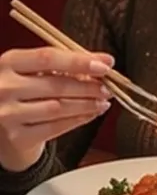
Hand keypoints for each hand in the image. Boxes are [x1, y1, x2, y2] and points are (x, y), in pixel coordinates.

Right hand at [0, 47, 114, 172]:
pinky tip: (91, 114)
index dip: (79, 61)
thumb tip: (103, 62)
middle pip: (55, 85)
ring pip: (58, 108)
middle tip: (108, 87)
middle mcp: (4, 87)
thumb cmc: (23, 89)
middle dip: (88, 86)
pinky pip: (55, 128)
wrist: (1, 124)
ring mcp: (8, 114)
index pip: (48, 58)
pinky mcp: (17, 136)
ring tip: (103, 101)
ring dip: (87, 104)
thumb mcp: (34, 69)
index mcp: (9, 62)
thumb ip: (65, 63)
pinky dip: (78, 120)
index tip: (105, 65)